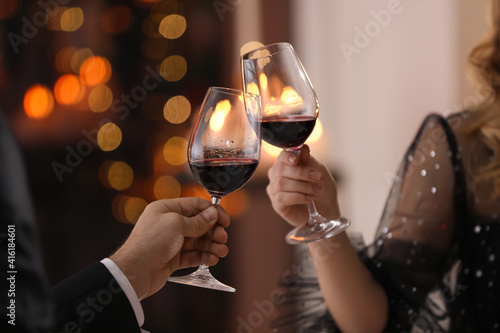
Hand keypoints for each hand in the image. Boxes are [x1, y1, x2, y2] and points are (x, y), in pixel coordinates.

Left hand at [109, 197, 229, 299]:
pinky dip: (203, 256)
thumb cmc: (150, 243)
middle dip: (213, 231)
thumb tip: (212, 214)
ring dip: (211, 245)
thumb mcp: (176, 225)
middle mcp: (168, 224)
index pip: (194, 205)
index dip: (212, 211)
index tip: (225, 220)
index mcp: (166, 209)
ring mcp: (170, 242)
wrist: (135, 272)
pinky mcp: (172, 258)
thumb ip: (198, 221)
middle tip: (223, 238)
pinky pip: (192, 255)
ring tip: (222, 251)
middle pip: (198, 224)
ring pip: (197, 241)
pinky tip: (213, 259)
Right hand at [266, 145, 340, 226]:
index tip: (296, 160)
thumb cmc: (321, 187)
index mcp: (286, 164)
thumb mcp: (320, 171)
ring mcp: (275, 190)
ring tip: (316, 190)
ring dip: (302, 186)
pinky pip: (282, 198)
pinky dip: (298, 197)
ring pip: (281, 184)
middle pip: (280, 169)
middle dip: (300, 173)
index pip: (282, 156)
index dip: (287, 157)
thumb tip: (303, 148)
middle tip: (317, 177)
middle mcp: (276, 176)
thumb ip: (310, 161)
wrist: (325, 208)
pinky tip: (309, 198)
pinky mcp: (277, 204)